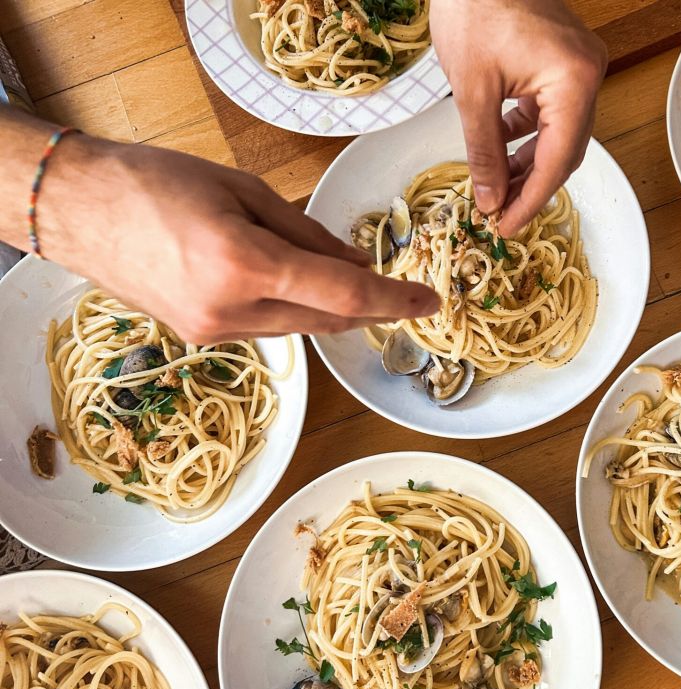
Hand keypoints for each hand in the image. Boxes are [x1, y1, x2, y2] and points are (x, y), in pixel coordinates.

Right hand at [35, 135, 438, 343]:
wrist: (78, 209)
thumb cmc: (155, 182)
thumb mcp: (244, 192)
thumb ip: (306, 233)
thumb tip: (354, 260)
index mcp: (244, 265)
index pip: (343, 293)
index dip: (394, 299)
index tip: (426, 302)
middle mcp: (231, 311)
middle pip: (327, 320)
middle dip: (368, 305)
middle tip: (397, 288)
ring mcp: (213, 332)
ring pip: (300, 327)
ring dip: (331, 307)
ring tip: (341, 274)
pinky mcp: (200, 338)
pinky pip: (269, 329)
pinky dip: (294, 309)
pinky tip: (296, 285)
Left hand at [430, 0, 606, 236]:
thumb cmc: (473, 9)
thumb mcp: (472, 91)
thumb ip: (484, 151)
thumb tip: (490, 198)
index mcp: (574, 80)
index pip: (557, 159)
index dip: (531, 199)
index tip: (506, 226)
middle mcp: (587, 75)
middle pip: (565, 151)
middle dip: (531, 187)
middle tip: (500, 215)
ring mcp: (579, 68)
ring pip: (559, 135)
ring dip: (528, 164)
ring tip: (497, 190)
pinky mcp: (563, 64)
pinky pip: (551, 113)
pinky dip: (527, 136)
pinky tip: (502, 149)